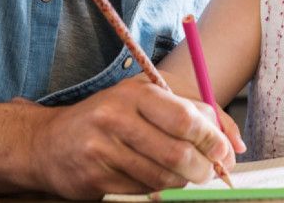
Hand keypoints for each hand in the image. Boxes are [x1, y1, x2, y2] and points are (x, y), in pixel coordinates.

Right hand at [22, 77, 236, 198]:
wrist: (49, 142)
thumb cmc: (109, 117)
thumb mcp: (147, 99)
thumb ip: (193, 112)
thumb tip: (234, 144)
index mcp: (135, 92)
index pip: (186, 117)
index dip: (213, 139)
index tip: (225, 151)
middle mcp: (116, 117)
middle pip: (177, 152)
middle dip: (203, 168)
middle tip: (210, 172)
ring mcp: (103, 149)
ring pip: (163, 177)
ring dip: (182, 182)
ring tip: (184, 175)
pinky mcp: (95, 178)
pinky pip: (142, 192)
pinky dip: (158, 191)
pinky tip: (154, 180)